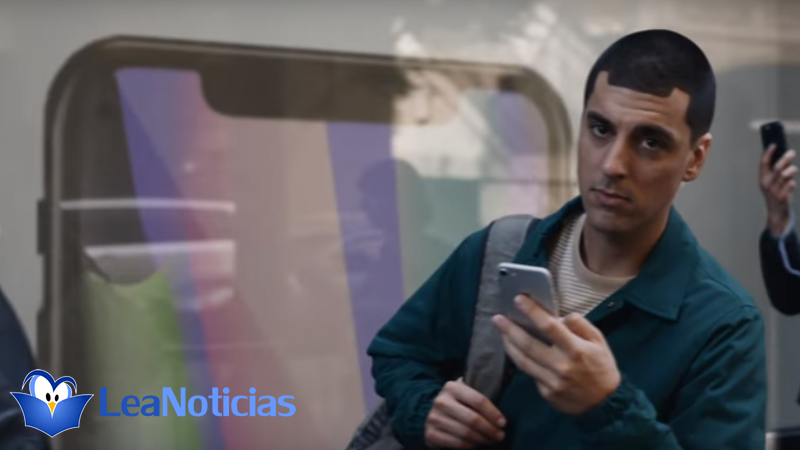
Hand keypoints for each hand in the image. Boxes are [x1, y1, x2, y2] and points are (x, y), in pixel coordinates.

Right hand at [424, 378, 505, 448]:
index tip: (503, 422)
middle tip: (500, 435)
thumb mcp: (466, 390)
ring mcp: (434, 418)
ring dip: (483, 439)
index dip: (493, 413)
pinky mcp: (431, 434)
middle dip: (490, 429)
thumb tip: (512, 372)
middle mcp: (441, 401)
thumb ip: (485, 384)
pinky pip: (457, 444)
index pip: (478, 400)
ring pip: (466, 433)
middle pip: (473, 419)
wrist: (430, 414)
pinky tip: (478, 444)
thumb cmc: (457, 402)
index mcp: (452, 387)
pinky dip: (471, 446)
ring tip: (492, 440)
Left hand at [492, 295, 619, 414]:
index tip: (518, 300)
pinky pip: (530, 374)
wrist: (607, 404)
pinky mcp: (547, 394)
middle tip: (497, 318)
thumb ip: (579, 325)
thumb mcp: (599, 341)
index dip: (532, 312)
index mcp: (576, 350)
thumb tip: (558, 316)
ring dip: (509, 344)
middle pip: (528, 345)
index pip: (549, 326)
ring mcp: (552, 382)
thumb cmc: (602, 368)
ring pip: (523, 361)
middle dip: (510, 329)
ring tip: (501, 331)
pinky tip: (514, 350)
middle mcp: (562, 366)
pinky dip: (521, 360)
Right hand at [760, 145, 797, 236]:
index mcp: (762, 178)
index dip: (768, 153)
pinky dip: (792, 183)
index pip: (763, 163)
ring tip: (793, 169)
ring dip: (791, 170)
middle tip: (791, 152)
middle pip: (777, 168)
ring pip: (785, 175)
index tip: (774, 145)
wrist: (776, 213)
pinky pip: (790, 185)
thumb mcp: (772, 182)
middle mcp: (767, 184)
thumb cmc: (775, 194)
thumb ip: (777, 171)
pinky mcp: (782, 196)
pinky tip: (791, 184)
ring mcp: (774, 191)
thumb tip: (786, 156)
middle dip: (785, 159)